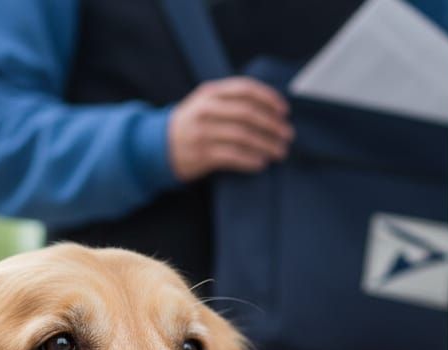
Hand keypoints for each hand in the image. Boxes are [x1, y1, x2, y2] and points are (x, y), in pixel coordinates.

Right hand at [168, 77, 293, 180]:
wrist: (159, 146)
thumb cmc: (193, 126)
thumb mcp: (207, 105)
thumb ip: (232, 102)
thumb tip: (271, 111)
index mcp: (210, 92)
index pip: (245, 89)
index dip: (268, 98)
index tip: (285, 111)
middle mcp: (206, 109)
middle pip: (247, 113)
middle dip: (272, 124)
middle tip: (288, 135)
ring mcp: (202, 132)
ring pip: (242, 136)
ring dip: (266, 144)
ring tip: (280, 152)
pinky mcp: (201, 154)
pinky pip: (231, 156)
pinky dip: (250, 160)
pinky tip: (261, 163)